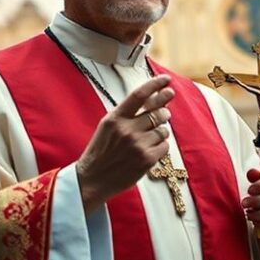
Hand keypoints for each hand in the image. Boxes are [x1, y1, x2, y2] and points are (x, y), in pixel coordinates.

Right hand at [76, 75, 174, 213]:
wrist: (92, 179)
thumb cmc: (101, 152)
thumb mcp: (107, 126)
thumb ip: (127, 113)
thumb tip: (154, 100)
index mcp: (115, 118)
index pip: (139, 95)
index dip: (155, 84)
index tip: (166, 80)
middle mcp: (127, 130)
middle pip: (158, 112)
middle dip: (164, 111)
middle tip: (165, 113)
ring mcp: (138, 145)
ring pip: (163, 130)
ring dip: (161, 131)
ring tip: (149, 138)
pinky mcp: (147, 160)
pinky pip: (164, 145)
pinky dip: (161, 146)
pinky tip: (149, 150)